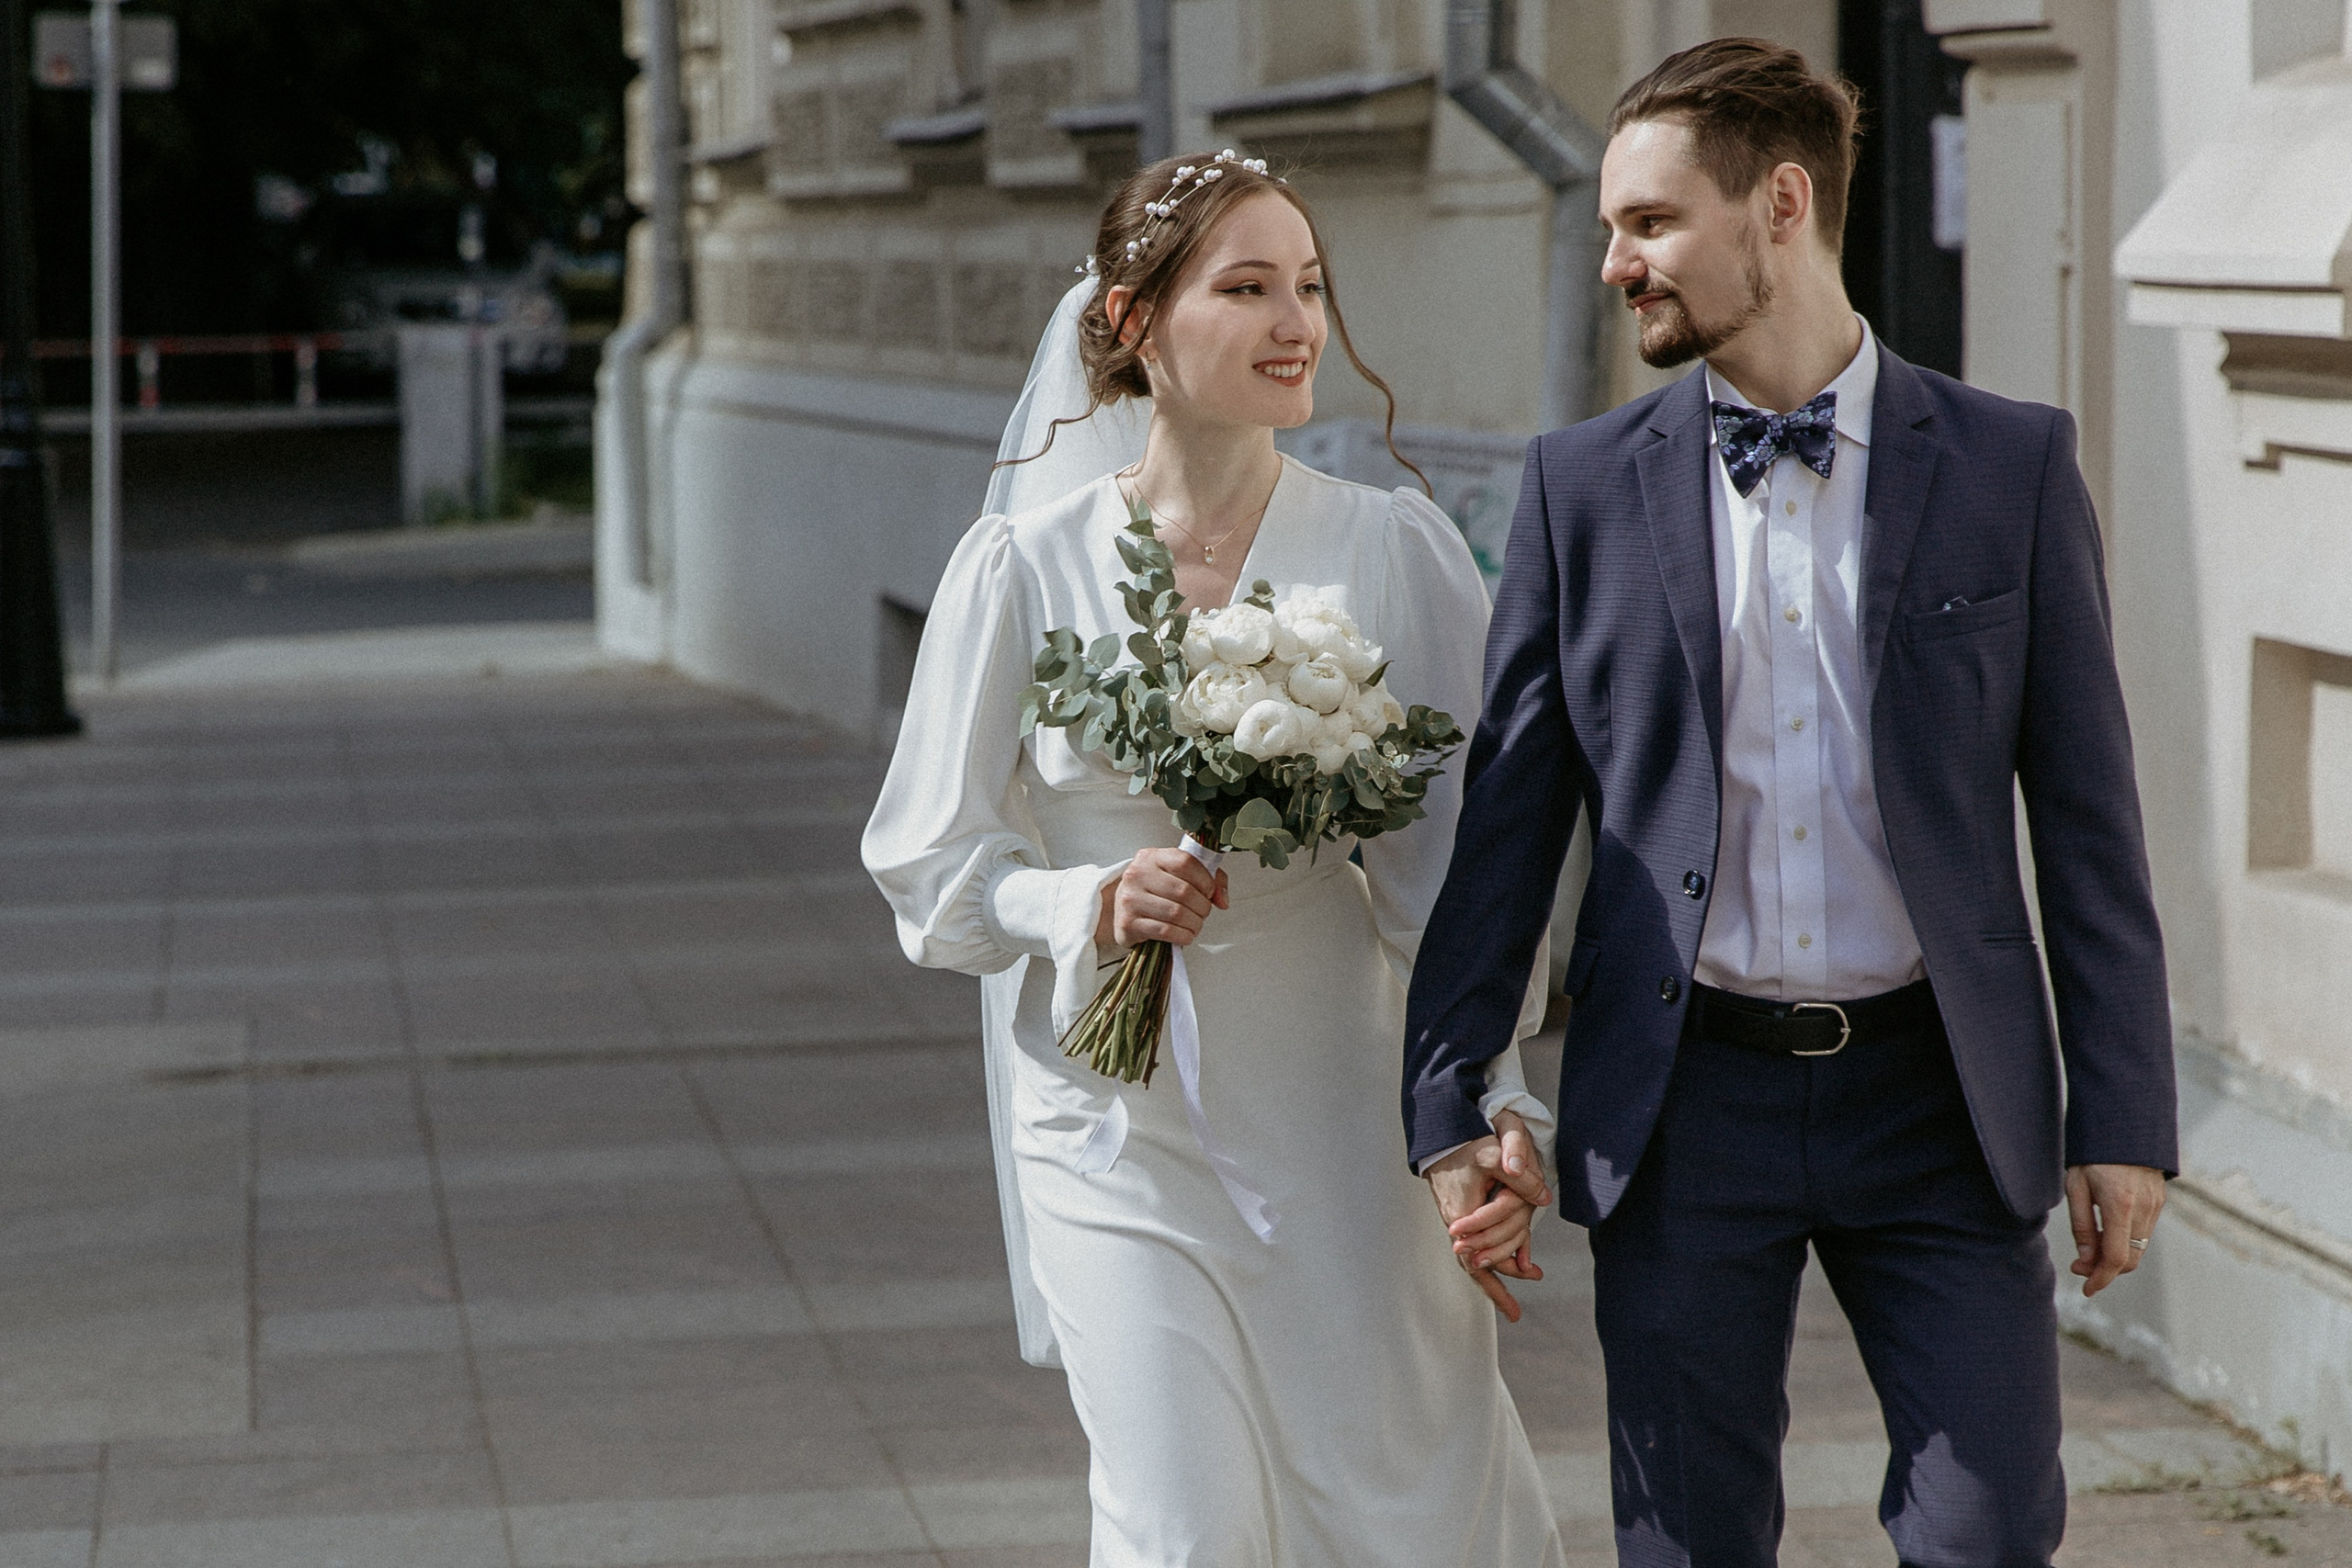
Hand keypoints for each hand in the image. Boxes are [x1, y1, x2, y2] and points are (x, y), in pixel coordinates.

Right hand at [1095, 848, 1228, 948]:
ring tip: (1195, 925)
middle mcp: (1137, 874)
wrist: (1121, 911)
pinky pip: (1166, 931)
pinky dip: (1183, 936)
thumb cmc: (1155, 892)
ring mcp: (1130, 899)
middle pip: (1183, 891)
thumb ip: (1209, 879)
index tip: (1209, 891)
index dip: (1205, 879)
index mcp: (1151, 857)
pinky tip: (1185, 935)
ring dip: (1194, 924)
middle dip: (1202, 907)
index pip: (1185, 862)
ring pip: (1176, 913)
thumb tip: (1222, 900)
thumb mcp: (1179, 876)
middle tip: (1203, 913)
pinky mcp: (1128, 923)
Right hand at [1424, 1109, 1551, 1321]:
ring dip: (1497, 1271)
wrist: (1442, 1130)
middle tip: (1515, 1313)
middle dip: (1497, 1288)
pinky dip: (1492, 1251)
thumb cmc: (1466, 1143)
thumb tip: (1545, 1199)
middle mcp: (1457, 1224)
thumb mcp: (1494, 1156)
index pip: (1480, 1258)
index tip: (1520, 1293)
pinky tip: (1512, 1255)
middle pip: (1475, 1265)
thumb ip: (1520, 1178)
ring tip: (1520, 1286)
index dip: (1501, 1277)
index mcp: (1463, 1216)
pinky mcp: (1462, 1213)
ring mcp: (1458, 1220)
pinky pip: (1476, 1241)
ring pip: (1475, 1255)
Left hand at [2065, 1162, 2166, 1296]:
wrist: (2125, 1123)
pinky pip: (2144, 1232)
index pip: (2115, 1258)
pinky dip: (2127, 1241)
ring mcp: (2156, 1205)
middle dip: (2106, 1270)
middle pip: (2130, 1259)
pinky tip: (2106, 1232)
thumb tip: (2085, 1261)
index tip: (2086, 1289)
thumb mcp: (2076, 1185)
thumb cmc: (2093, 1152)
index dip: (2100, 1279)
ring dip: (2116, 1257)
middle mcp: (2144, 1208)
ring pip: (2139, 1247)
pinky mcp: (2159, 1201)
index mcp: (2120, 1205)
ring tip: (2089, 1249)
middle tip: (2080, 1266)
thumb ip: (2081, 1225)